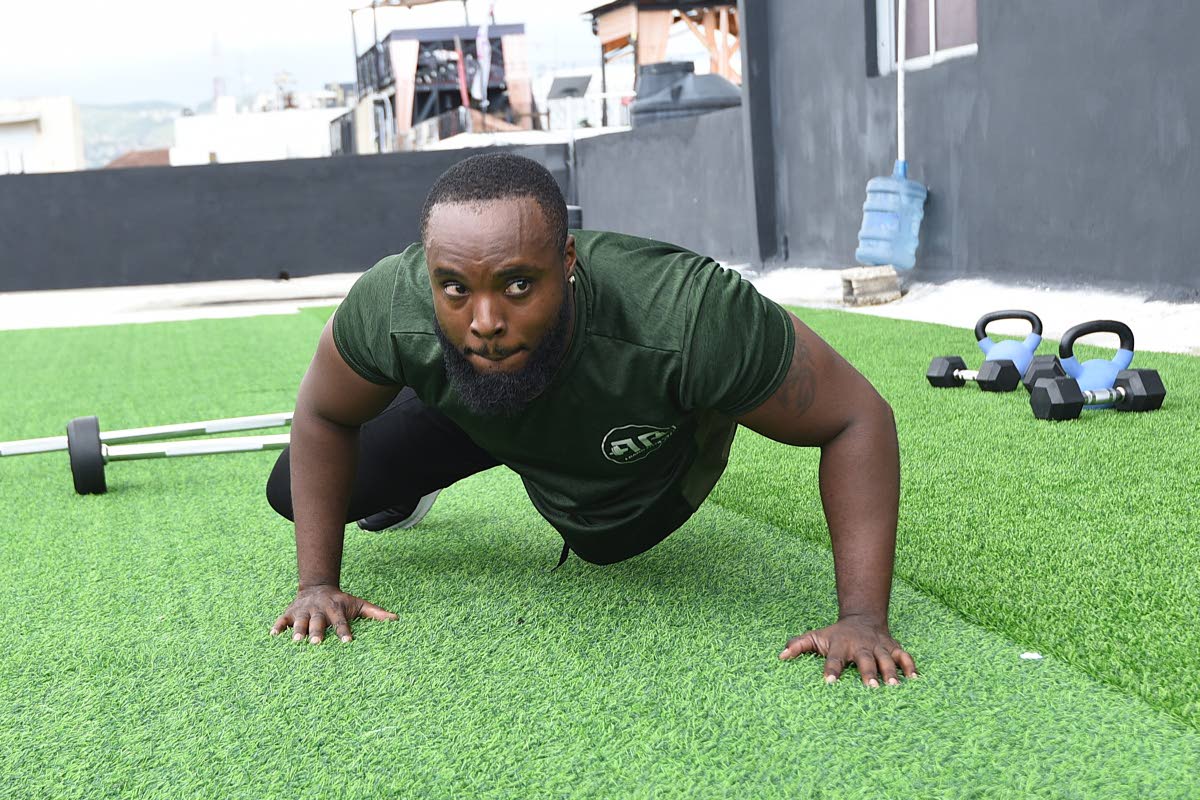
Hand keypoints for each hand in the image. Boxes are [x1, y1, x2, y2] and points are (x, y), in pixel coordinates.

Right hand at [270, 584, 397, 643]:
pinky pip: (282, 619)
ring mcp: (303, 611)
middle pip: (319, 622)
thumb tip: (397, 619)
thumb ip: (376, 613)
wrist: (318, 587)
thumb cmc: (341, 601)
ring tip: (296, 641)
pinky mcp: (290, 612)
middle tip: (317, 644)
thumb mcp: (358, 603)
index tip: (348, 641)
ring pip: (300, 621)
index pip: (341, 622)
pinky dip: (278, 626)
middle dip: (318, 632)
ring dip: (298, 630)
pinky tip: (273, 635)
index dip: (344, 631)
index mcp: (336, 609)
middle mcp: (319, 610)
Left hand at [779, 615, 917, 685]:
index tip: (828, 683)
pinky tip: (915, 679)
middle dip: (868, 672)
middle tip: (872, 688)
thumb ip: (798, 645)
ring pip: (886, 658)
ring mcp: (878, 646)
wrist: (862, 617)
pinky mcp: (893, 647)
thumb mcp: (816, 636)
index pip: (833, 658)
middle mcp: (860, 646)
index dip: (831, 670)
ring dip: (890, 672)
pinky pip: (904, 656)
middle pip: (864, 659)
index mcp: (840, 645)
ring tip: (894, 687)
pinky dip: (910, 666)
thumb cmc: (836, 634)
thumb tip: (780, 656)